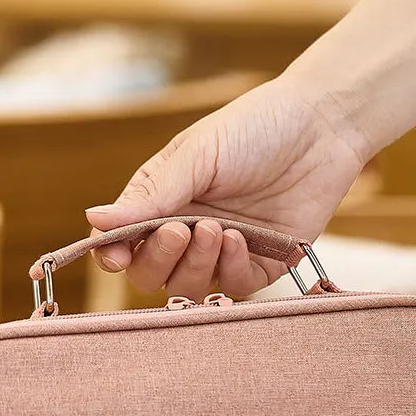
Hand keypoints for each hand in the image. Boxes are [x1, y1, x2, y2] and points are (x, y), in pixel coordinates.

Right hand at [85, 75, 367, 300]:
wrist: (322, 127)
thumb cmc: (254, 128)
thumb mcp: (197, 155)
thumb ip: (150, 195)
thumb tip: (93, 219)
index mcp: (162, 203)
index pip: (124, 244)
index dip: (115, 255)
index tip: (118, 255)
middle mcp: (188, 233)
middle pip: (152, 276)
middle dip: (159, 260)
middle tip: (180, 231)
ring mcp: (223, 253)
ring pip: (189, 288)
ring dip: (197, 265)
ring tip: (216, 229)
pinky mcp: (261, 265)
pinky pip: (234, 289)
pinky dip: (231, 269)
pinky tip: (240, 238)